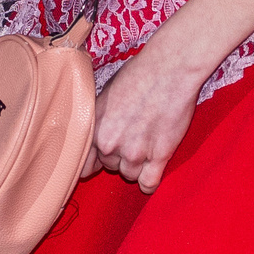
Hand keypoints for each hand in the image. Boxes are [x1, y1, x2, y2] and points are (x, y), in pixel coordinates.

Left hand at [83, 49, 201, 192]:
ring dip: (136, 166)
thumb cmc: (138, 74)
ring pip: (129, 175)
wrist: (169, 70)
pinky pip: (149, 183)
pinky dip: (149, 183)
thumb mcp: (105, 95)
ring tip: (146, 146)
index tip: (101, 159)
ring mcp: (134, 152)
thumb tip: (93, 136)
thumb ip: (98, 121)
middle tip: (133, 137)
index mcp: (93, 128)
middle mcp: (109, 144)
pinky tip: (151, 173)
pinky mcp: (159, 156)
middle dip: (119, 156)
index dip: (94, 161)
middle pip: (110, 167)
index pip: (84, 165)